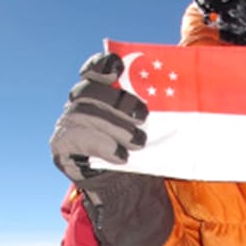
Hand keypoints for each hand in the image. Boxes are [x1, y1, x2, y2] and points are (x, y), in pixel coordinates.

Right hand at [50, 53, 147, 185]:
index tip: (118, 68)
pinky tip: (121, 156)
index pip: (94, 69)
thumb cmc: (139, 146)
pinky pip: (75, 138)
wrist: (123, 182)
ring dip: (115, 127)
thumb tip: (185, 85)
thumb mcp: (151, 123)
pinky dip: (102, 145)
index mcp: (99, 91)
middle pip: (88, 90)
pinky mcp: (61, 145)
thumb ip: (158, 104)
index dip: (101, 64)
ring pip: (83, 114)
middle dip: (117, 101)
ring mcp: (67, 123)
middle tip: (143, 116)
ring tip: (139, 142)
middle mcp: (79, 103)